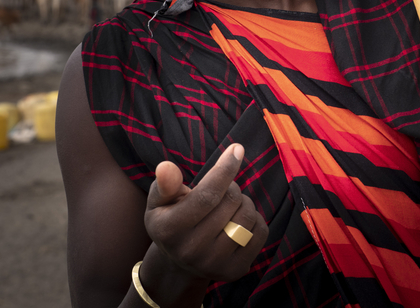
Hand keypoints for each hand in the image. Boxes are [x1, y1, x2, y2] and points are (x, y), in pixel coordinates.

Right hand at [144, 143, 268, 282]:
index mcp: (170, 230)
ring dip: (243, 201)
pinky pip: (260, 232)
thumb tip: (166, 167)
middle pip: (230, 201)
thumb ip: (165, 184)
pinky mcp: (235, 270)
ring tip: (228, 206)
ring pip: (247, 215)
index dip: (225, 169)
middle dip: (231, 186)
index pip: (207, 195)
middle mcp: (191, 251)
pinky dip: (255, 219)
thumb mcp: (159, 201)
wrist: (180, 263)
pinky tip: (238, 221)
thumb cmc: (171, 220)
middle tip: (222, 190)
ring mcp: (214, 264)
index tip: (237, 148)